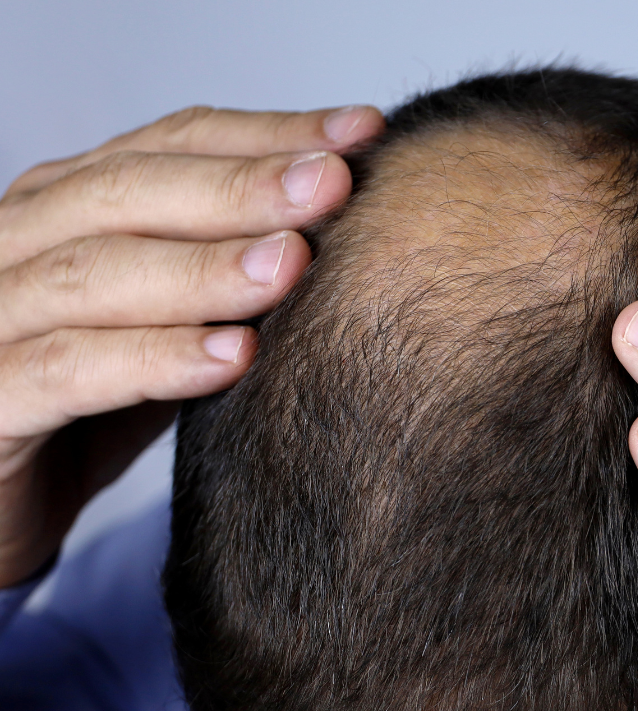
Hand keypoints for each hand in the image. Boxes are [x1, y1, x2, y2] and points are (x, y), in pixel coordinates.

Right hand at [0, 105, 383, 586]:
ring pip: (93, 272)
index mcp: (64, 206)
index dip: (268, 134)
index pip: (170, 145)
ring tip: (292, 265)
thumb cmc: (87, 411)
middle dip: (240, 186)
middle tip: (333, 182)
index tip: (364, 133)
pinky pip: (67, 369)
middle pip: (127, 191)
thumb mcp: (168, 325)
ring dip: (202, 267)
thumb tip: (349, 228)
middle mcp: (14, 242)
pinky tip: (232, 358)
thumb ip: (230, 279)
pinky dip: (153, 359)